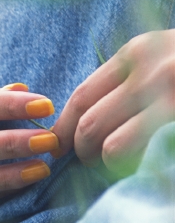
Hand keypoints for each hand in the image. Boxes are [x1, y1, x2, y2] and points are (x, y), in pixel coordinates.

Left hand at [52, 29, 174, 174]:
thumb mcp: (164, 60)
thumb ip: (130, 80)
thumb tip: (87, 121)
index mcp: (136, 53)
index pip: (82, 96)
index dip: (64, 128)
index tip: (58, 147)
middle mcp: (148, 70)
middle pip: (88, 124)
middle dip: (81, 152)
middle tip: (91, 164)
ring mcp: (168, 95)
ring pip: (109, 145)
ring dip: (108, 165)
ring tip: (120, 169)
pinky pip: (142, 156)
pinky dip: (134, 169)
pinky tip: (144, 166)